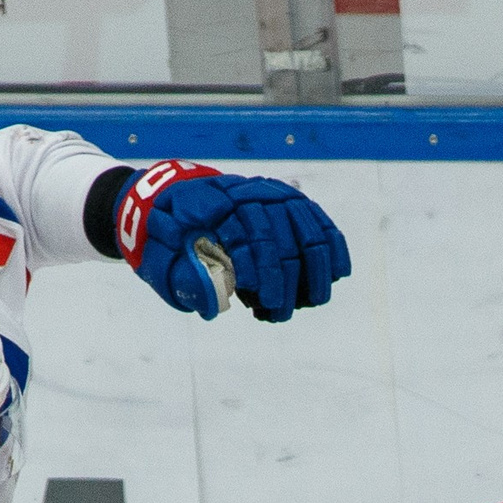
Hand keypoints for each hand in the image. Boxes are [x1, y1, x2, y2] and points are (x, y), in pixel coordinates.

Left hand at [115, 163, 349, 321]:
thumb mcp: (162, 259)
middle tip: (278, 310)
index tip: (257, 297)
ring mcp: (267, 194)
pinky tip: (339, 273)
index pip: (246, 235)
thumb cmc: (167, 240)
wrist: (168, 202)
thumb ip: (186, 281)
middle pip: (279, 235)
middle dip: (283, 278)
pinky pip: (318, 220)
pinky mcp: (286, 201)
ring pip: (304, 228)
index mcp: (208, 203)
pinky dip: (332, 246)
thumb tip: (214, 306)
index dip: (257, 270)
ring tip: (314, 301)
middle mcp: (242, 192)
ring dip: (314, 269)